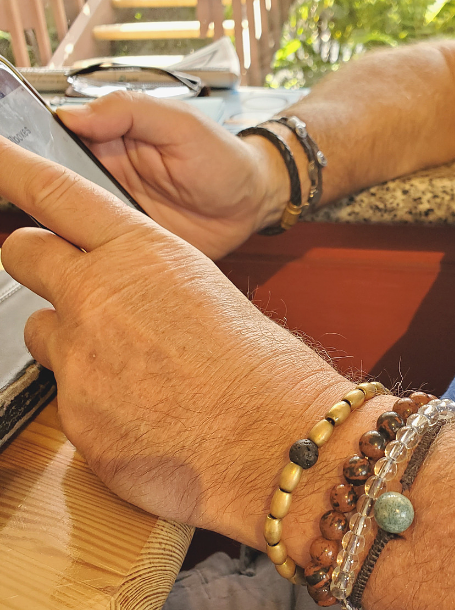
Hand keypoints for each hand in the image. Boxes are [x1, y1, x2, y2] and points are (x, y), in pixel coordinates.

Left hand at [0, 135, 351, 543]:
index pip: (56, 193)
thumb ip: (145, 278)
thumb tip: (119, 288)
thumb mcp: (203, 291)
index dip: (12, 169)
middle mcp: (95, 296)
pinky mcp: (73, 417)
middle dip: (32, 259)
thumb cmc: (258, 366)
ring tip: (126, 368)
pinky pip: (66, 398)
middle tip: (61, 280)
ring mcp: (77, 358)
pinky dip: (94, 402)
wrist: (273, 440)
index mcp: (139, 253)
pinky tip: (140, 415)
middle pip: (22, 254)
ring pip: (41, 334)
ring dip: (69, 342)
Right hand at [57, 92, 288, 258]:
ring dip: (69, 229)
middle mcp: (108, 177)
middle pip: (58, 187)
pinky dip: (95, 255)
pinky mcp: (131, 245)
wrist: (252, 205)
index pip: (59, 142)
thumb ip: (128, 110)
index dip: (42, 153)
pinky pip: (102, 251)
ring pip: (74, 222)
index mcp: (112, 140)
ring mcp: (118, 213)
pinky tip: (94, 258)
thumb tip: (72, 114)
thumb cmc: (223, 159)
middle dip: (47, 198)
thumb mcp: (179, 124)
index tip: (32, 166)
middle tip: (52, 205)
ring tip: (71, 233)